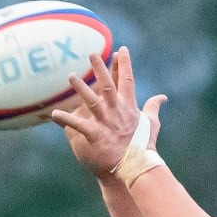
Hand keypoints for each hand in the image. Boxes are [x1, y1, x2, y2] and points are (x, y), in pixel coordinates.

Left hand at [50, 46, 163, 175]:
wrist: (137, 168)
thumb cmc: (143, 147)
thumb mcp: (151, 124)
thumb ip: (153, 108)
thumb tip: (163, 97)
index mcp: (129, 107)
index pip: (127, 81)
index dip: (125, 64)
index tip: (121, 49)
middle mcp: (117, 112)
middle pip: (108, 86)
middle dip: (100, 69)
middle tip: (92, 53)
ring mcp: (106, 123)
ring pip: (92, 101)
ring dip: (81, 88)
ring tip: (71, 75)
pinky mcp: (96, 136)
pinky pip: (78, 125)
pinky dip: (66, 120)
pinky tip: (54, 113)